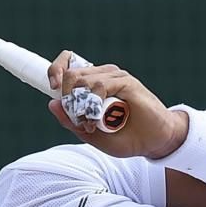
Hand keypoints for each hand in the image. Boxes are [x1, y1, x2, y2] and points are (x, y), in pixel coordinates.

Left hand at [47, 51, 188, 158]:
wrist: (153, 142)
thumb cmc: (125, 138)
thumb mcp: (91, 135)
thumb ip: (71, 122)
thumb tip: (52, 103)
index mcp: (91, 84)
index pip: (68, 64)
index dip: (55, 70)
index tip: (52, 87)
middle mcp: (102, 76)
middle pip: (71, 73)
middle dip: (67, 97)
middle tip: (78, 119)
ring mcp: (114, 77)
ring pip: (83, 79)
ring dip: (80, 105)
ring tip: (91, 124)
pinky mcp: (126, 82)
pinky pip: (101, 85)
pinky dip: (94, 102)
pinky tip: (98, 117)